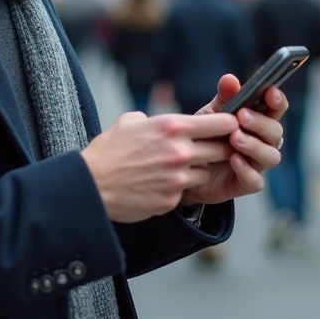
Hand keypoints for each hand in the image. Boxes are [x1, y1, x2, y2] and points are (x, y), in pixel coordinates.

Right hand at [81, 111, 237, 222]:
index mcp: (172, 126)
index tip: (228, 127)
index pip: (221, 123)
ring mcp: (178, 178)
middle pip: (222, 150)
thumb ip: (153, 119)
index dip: (228, 125)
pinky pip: (187, 192)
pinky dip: (180, 188)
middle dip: (220, 150)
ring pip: (207, 173)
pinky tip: (163, 184)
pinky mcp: (172, 199)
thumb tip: (159, 121)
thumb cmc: (108, 151)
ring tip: (181, 168)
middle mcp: (180, 151)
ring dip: (200, 171)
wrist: (91, 184)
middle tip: (213, 149)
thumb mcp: (130, 121)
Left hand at [180, 74, 287, 206]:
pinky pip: (256, 180)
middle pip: (276, 132)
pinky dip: (246, 170)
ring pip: (271, 156)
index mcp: (258, 120)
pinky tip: (234, 160)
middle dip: (261, 123)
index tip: (270, 92)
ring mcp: (257, 164)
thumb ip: (224, 98)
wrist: (187, 167)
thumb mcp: (211, 114)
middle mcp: (263, 142)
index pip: (276, 109)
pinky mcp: (247, 183)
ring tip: (235, 138)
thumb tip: (230, 79)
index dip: (277, 100)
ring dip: (255, 146)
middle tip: (241, 116)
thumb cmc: (206, 136)